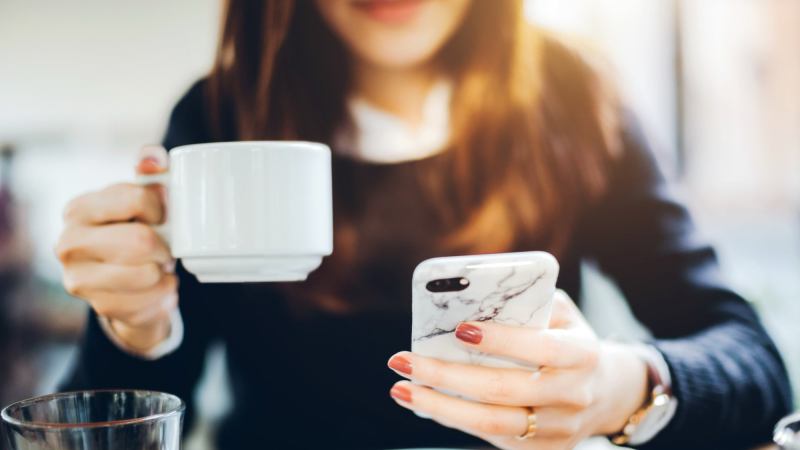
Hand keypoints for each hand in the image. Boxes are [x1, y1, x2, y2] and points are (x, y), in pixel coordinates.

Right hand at [55, 145, 177, 351]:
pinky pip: (152, 300)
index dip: (162, 208)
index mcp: (79, 209)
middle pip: (140, 241)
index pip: (135, 198)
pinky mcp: (101, 308)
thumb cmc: (136, 230)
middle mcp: (68, 244)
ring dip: (164, 271)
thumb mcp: (143, 198)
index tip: (163, 216)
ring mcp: (80, 280)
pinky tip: (156, 286)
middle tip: (163, 247)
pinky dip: (165, 293)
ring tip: (156, 266)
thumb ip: (150, 172)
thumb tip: (153, 158)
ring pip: (147, 274)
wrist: (128, 283)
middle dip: (163, 245)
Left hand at [387, 291, 648, 449]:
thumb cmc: (567, 339)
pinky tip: (425, 402)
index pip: (539, 347)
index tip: (458, 329)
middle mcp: (573, 394)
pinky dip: (454, 419)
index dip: (500, 339)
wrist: (605, 391)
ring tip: (401, 388)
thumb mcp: (561, 314)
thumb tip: (473, 296)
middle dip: (446, 375)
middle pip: (503, 389)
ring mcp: (560, 428)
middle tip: (403, 360)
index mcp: (582, 354)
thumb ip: (528, 302)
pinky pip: (492, 437)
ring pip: (492, 422)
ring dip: (439, 406)